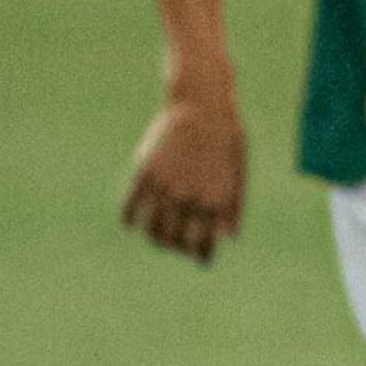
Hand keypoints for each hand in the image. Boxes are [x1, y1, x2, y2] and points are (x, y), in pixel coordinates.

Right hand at [122, 85, 247, 264]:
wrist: (202, 107)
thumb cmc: (226, 141)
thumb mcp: (238, 175)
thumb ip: (233, 208)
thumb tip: (228, 238)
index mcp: (214, 202)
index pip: (203, 244)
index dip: (200, 256)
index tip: (199, 259)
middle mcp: (188, 199)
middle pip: (173, 242)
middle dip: (176, 248)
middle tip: (177, 243)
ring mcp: (165, 187)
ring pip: (150, 229)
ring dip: (152, 237)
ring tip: (156, 234)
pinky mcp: (145, 172)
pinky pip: (129, 206)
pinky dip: (128, 219)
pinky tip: (131, 222)